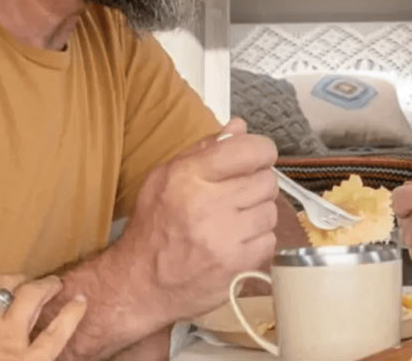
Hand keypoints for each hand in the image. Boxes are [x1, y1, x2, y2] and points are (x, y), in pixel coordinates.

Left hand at [0, 275, 86, 360]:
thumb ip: (31, 359)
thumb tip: (37, 357)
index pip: (57, 332)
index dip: (71, 314)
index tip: (80, 299)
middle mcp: (7, 337)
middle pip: (32, 298)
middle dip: (46, 285)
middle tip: (53, 282)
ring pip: (1, 289)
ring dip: (12, 282)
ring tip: (17, 281)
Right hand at [113, 118, 281, 324]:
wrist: (141, 284)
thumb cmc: (154, 227)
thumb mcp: (165, 178)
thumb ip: (203, 150)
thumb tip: (238, 127)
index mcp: (189, 177)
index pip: (249, 150)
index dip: (261, 151)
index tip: (257, 158)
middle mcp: (208, 205)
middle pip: (266, 180)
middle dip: (256, 185)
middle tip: (237, 196)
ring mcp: (226, 237)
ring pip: (270, 211)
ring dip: (257, 214)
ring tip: (233, 222)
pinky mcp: (238, 265)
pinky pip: (270, 240)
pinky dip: (257, 241)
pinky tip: (235, 243)